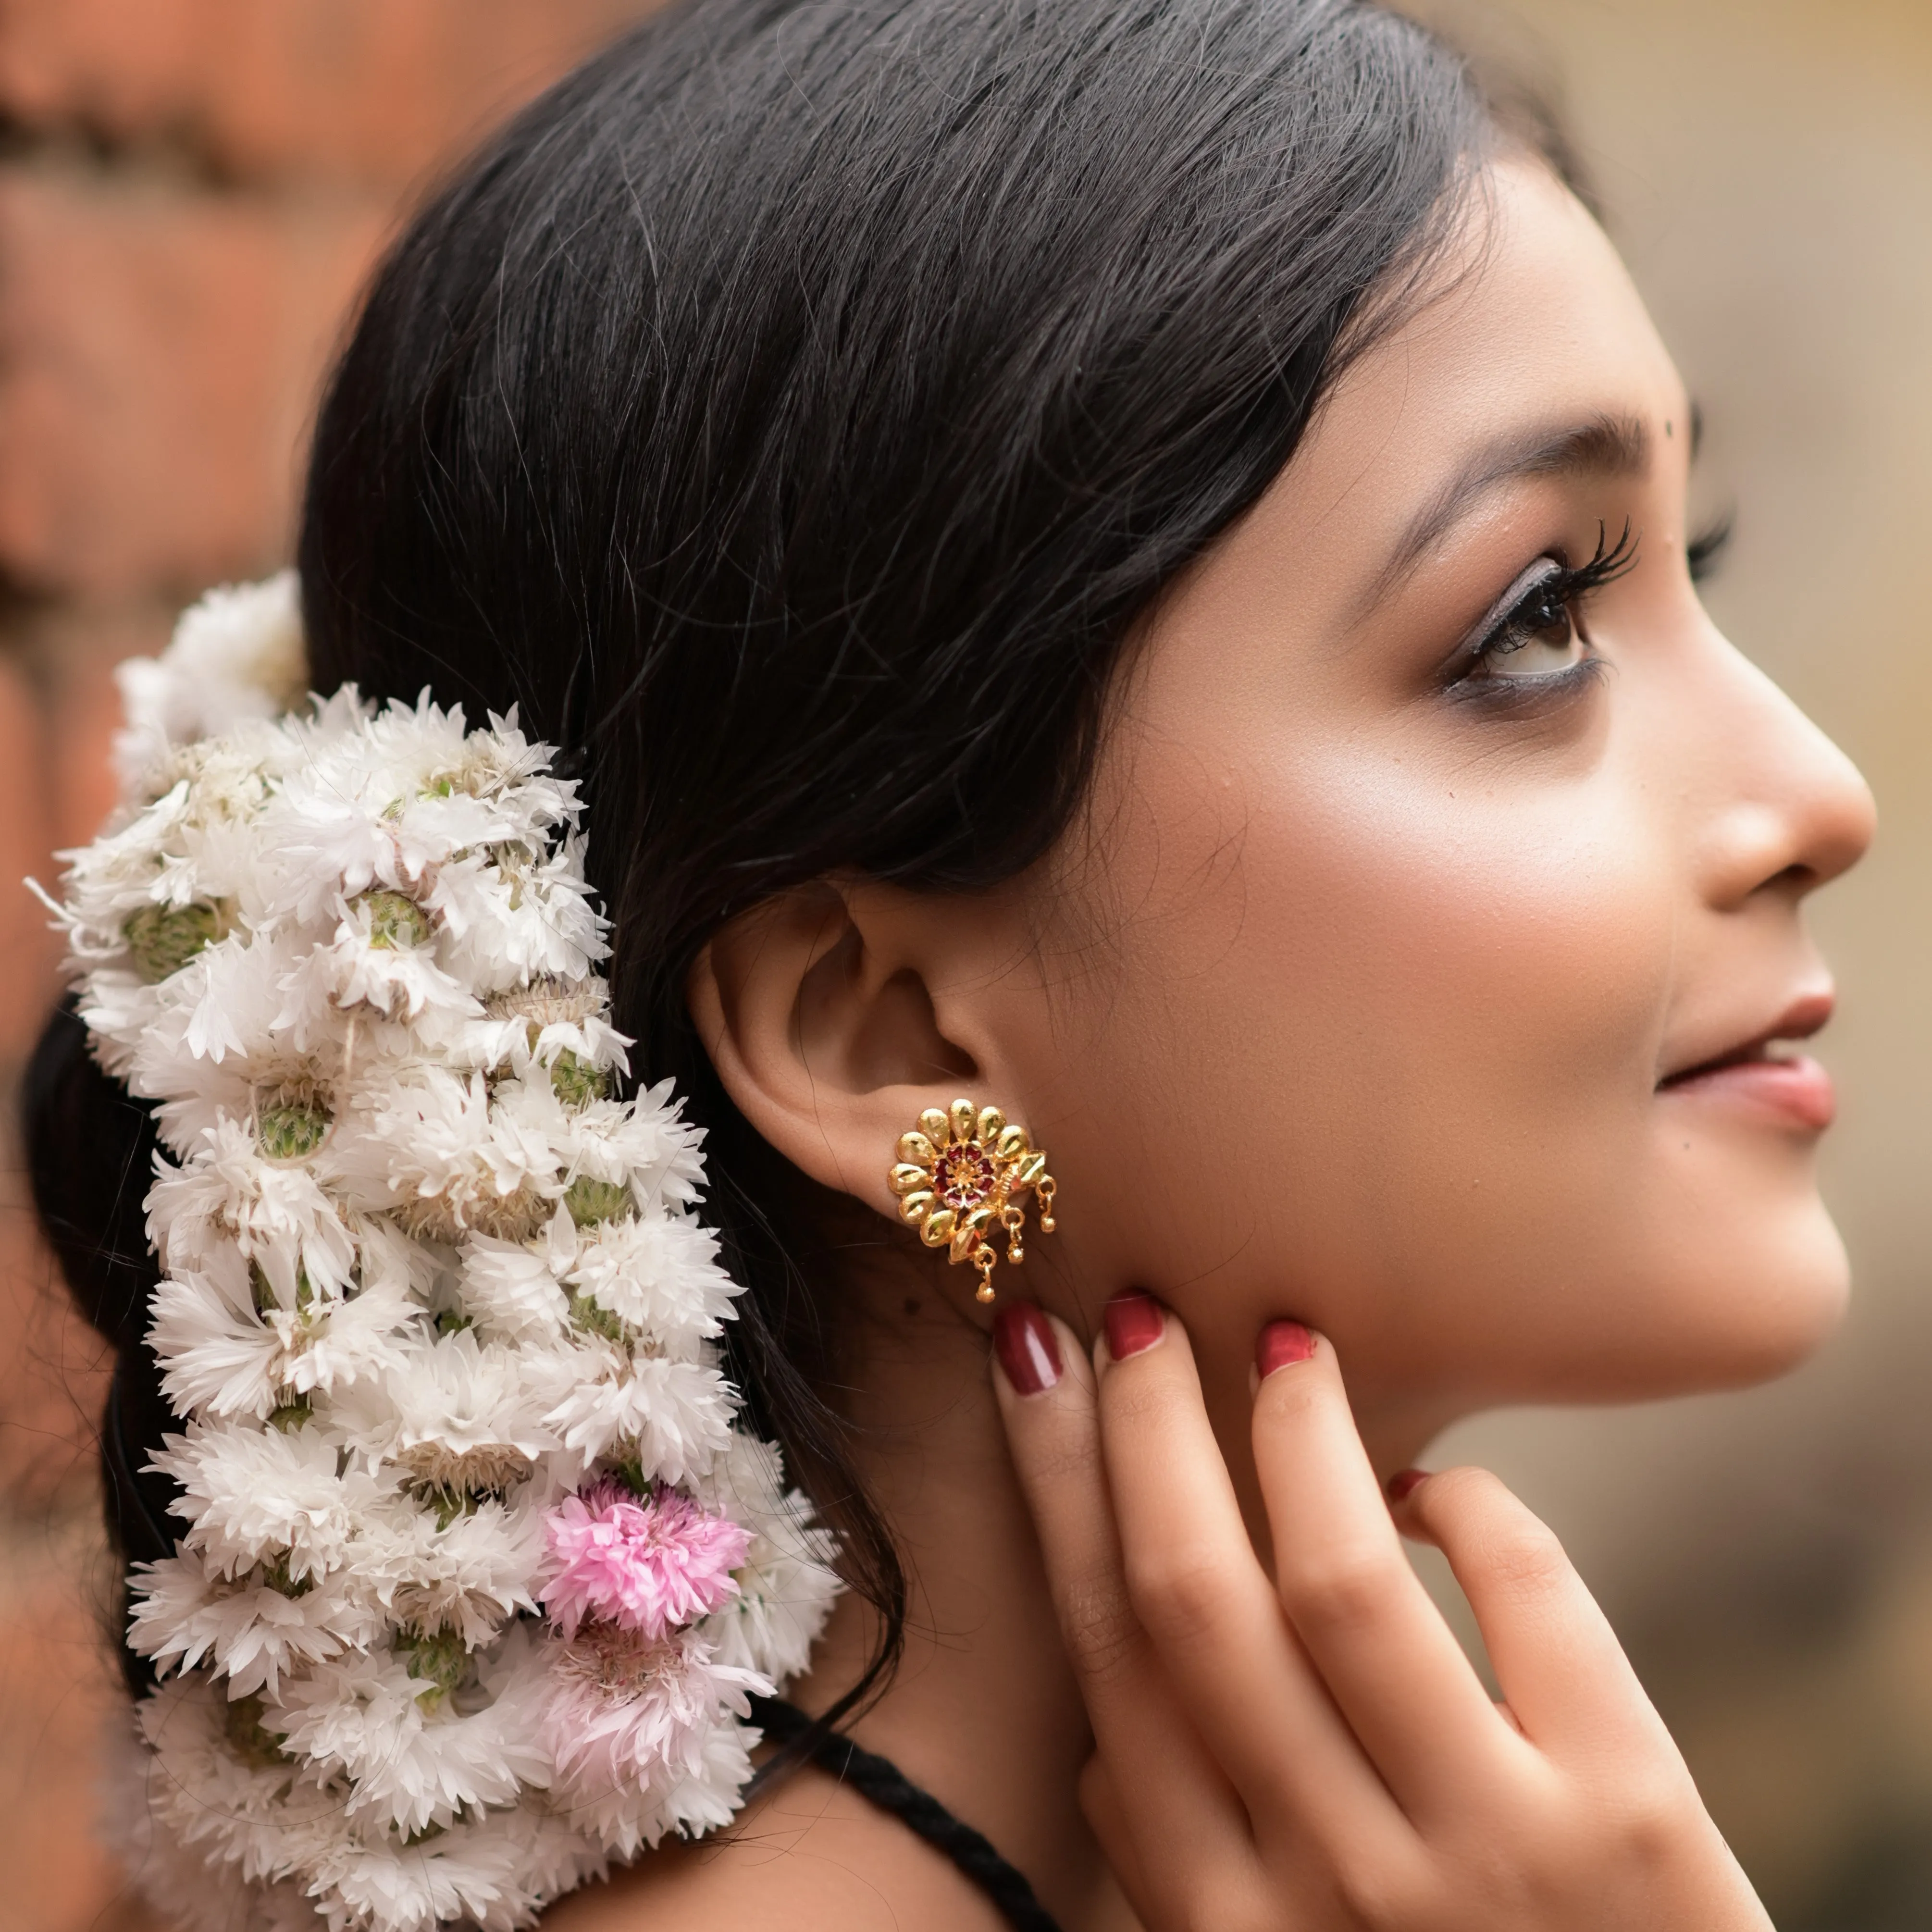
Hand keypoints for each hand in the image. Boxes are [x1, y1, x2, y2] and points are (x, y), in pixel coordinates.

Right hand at [989, 1295, 1771, 1930]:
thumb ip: (1172, 1869)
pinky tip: (1437, 1487)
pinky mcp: (1632, 1823)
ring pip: (1341, 1582)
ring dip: (1297, 1434)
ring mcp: (1483, 1853)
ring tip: (1287, 1346)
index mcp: (1220, 1918)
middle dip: (1146, 1426)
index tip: (1036, 1360)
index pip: (1107, 1652)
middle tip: (1136, 1313)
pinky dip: (1473, 1507)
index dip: (1058, 1481)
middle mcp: (1329, 1881)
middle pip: (1192, 1596)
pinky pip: (1529, 1599)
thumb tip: (1099, 1738)